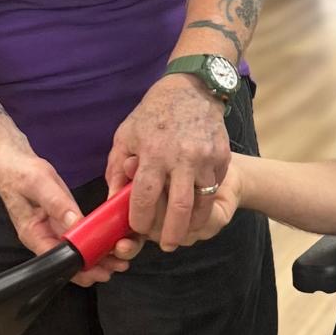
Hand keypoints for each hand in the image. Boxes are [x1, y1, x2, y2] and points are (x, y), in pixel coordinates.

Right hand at [0, 149, 140, 286]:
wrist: (14, 163)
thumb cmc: (20, 173)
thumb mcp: (38, 183)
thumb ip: (56, 203)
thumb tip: (75, 222)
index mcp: (33, 234)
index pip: (56, 259)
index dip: (78, 268)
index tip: (99, 271)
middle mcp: (44, 237)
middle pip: (69, 260)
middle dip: (93, 267)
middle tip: (119, 265)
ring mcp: (54, 231)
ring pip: (77, 251)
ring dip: (98, 256)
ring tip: (120, 259)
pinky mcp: (63, 221)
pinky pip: (80, 236)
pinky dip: (95, 240)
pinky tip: (111, 241)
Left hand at [106, 75, 231, 249]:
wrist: (193, 87)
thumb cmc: (154, 113)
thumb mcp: (127, 136)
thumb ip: (117, 170)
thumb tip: (113, 201)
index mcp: (153, 153)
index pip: (144, 198)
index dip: (140, 220)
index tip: (137, 229)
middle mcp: (182, 158)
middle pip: (178, 208)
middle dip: (171, 234)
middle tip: (166, 246)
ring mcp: (205, 158)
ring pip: (202, 203)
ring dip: (192, 224)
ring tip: (183, 233)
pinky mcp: (222, 157)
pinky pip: (213, 188)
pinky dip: (205, 202)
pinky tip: (196, 207)